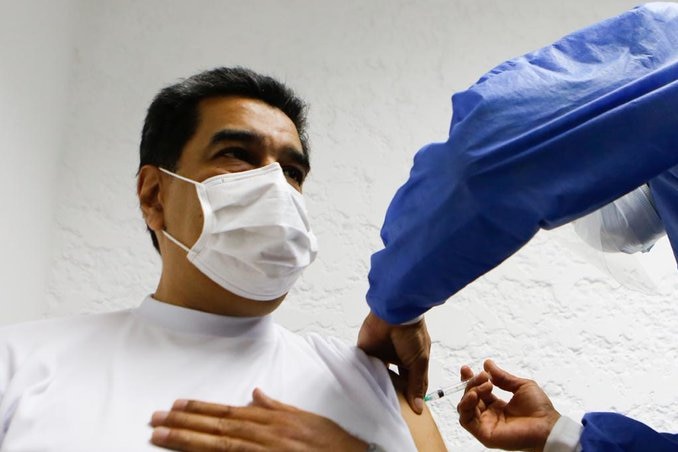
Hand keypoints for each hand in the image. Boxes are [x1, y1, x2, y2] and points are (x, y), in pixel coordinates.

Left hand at [150, 388, 367, 450]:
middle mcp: (262, 435)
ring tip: (160, 436)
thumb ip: (276, 407)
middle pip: (215, 427)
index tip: (176, 406)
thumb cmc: (331, 443)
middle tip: (155, 420)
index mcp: (270, 420)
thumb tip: (256, 394)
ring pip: (217, 445)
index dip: (199, 409)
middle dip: (183, 423)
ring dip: (186, 440)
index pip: (226, 412)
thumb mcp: (304, 417)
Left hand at [357, 310, 429, 413]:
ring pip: (377, 376)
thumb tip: (418, 408)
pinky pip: (363, 367)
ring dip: (377, 386)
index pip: (411, 383)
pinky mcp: (366, 352)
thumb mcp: (419, 361)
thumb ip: (416, 384)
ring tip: (376, 405)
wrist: (394, 314)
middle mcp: (396, 359)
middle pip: (393, 382)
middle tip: (389, 412)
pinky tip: (363, 390)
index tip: (407, 414)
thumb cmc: (411, 335)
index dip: (410, 396)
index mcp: (411, 361)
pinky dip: (363, 376)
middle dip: (392, 394)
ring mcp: (380, 356)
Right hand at [457, 359, 560, 451]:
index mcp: (496, 405)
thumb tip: (487, 364)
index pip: (477, 392)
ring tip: (484, 386)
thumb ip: (502, 377)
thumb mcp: (520, 386)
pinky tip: (474, 395)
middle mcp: (489, 415)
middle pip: (469, 397)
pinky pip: (466, 420)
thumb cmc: (539, 409)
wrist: (547, 426)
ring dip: (469, 392)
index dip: (470, 380)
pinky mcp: (484, 434)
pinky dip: (465, 406)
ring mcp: (485, 425)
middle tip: (483, 376)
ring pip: (464, 407)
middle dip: (472, 383)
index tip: (467, 369)